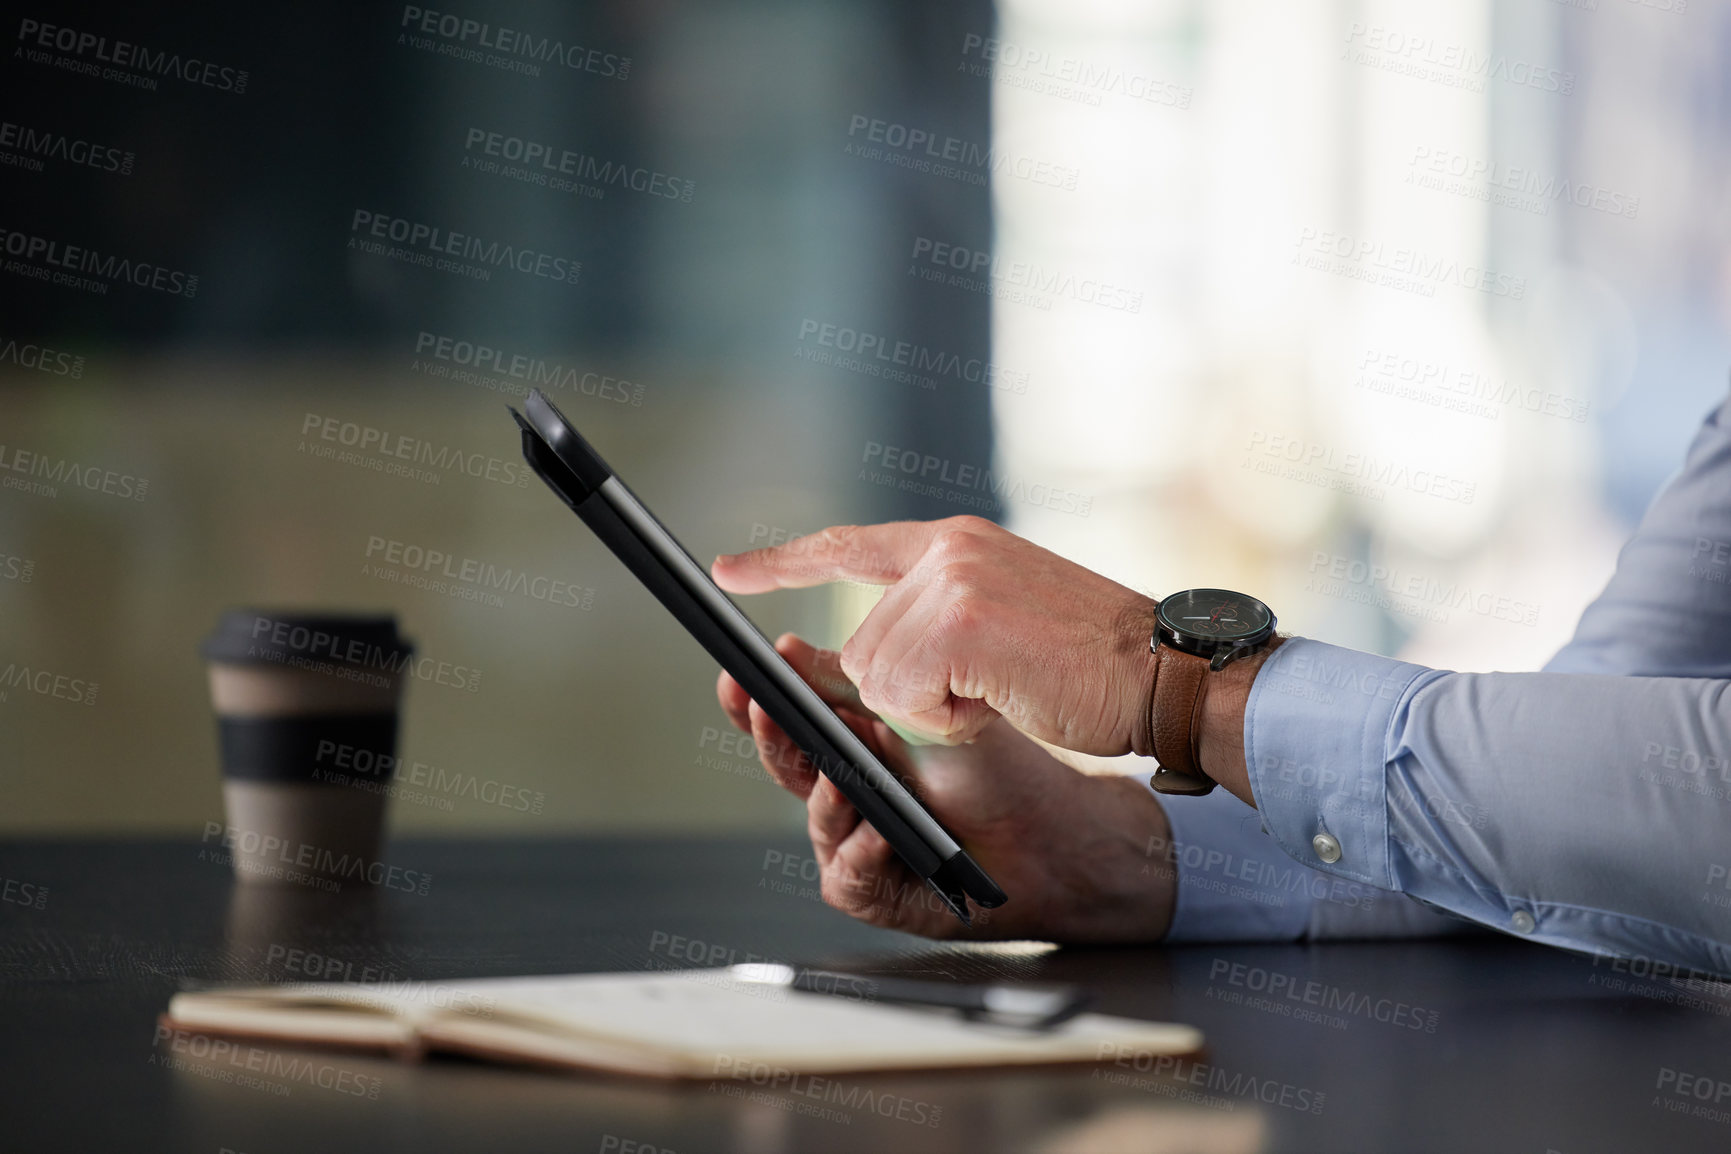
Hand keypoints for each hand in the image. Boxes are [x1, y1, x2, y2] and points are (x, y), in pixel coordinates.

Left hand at [713, 516, 1157, 754]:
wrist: (1162, 670)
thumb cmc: (1094, 661)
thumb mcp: (1008, 613)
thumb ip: (944, 611)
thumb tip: (872, 657)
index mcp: (956, 543)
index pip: (850, 545)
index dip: (784, 562)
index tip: (731, 571)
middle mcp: (946, 551)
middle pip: (862, 647)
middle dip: (912, 690)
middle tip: (989, 687)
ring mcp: (950, 583)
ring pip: (877, 677)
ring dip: (934, 707)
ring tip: (1004, 688)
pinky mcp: (956, 624)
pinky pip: (904, 695)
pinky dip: (947, 718)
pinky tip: (1001, 698)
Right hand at [716, 635, 1176, 939]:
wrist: (1049, 832)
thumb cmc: (994, 771)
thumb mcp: (923, 713)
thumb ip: (856, 687)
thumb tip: (792, 650)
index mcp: (850, 747)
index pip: (789, 722)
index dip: (756, 703)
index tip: (738, 676)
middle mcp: (845, 796)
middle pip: (788, 769)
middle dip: (771, 740)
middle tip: (765, 711)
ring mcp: (856, 844)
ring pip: (814, 824)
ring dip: (824, 799)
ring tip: (839, 776)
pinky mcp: (877, 894)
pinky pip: (846, 878)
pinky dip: (861, 855)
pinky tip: (880, 833)